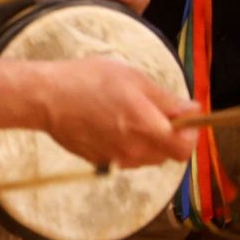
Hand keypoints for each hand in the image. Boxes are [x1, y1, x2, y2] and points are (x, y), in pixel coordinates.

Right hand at [36, 57, 197, 168]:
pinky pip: (124, 156)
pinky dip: (124, 142)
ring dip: (146, 139)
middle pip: (166, 153)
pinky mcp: (100, 162)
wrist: (46, 98)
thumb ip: (166, 99)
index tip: (182, 116)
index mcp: (147, 128)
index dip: (189, 133)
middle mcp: (135, 151)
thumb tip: (193, 110)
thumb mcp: (133, 78)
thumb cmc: (88, 80)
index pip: (185, 149)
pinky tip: (108, 122)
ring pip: (146, 156)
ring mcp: (116, 159)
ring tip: (126, 113)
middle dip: (167, 134)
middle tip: (151, 109)